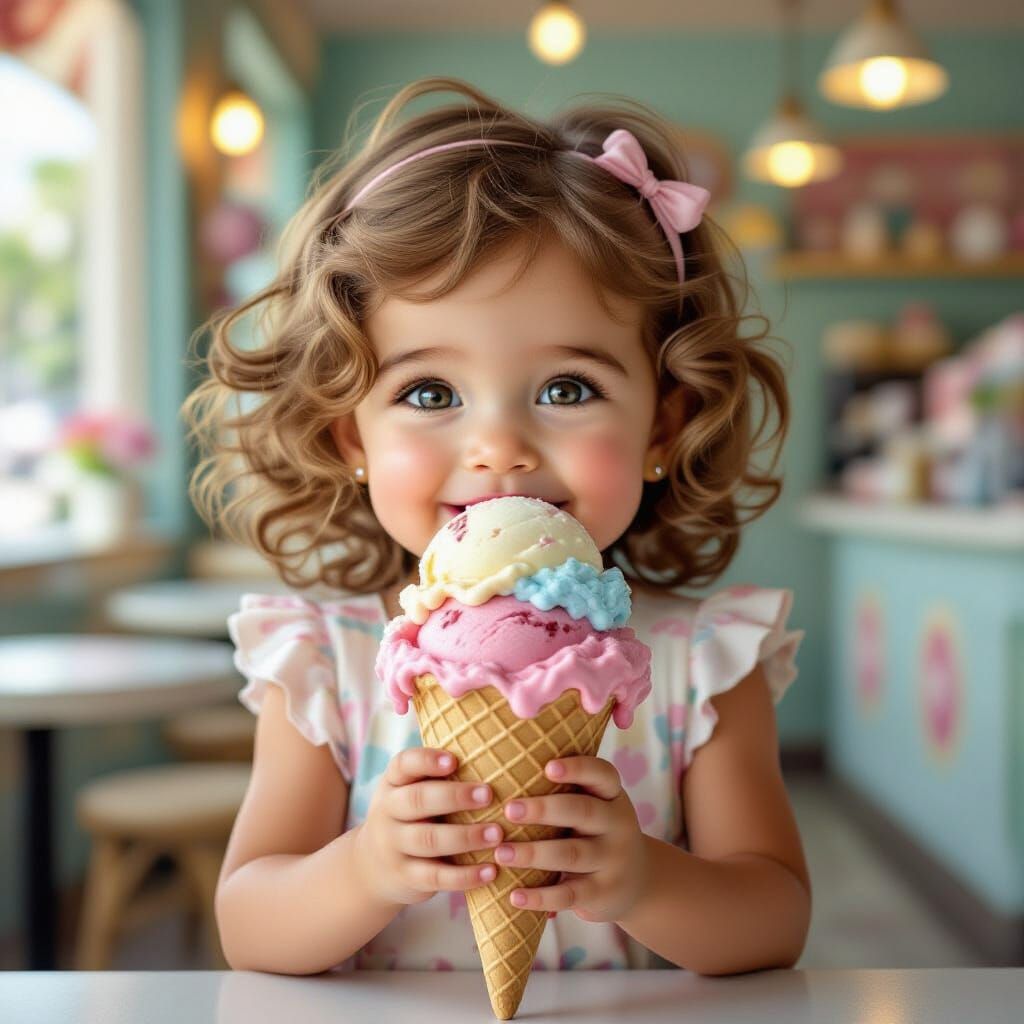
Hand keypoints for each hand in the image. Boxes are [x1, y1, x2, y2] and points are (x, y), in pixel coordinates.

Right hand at [353, 747, 504, 907]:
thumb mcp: (411, 792)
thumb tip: (495, 754)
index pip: (404, 764)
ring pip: (428, 839)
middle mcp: (388, 812)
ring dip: (465, 837)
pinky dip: (465, 876)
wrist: (373, 868)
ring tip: (497, 834)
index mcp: (393, 783)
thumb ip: (438, 777)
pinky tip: (491, 870)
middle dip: (454, 796)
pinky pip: (436, 877)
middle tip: (489, 794)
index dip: (427, 760)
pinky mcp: (406, 877)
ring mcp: (394, 846)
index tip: (454, 760)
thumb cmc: (410, 817)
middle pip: (417, 800)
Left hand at [496, 756, 647, 922]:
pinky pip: (569, 895)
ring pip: (570, 854)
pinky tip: (514, 896)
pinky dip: (540, 897)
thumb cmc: (597, 832)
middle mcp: (617, 825)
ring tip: (500, 853)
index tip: (548, 767)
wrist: (638, 882)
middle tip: (509, 810)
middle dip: (543, 809)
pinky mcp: (603, 894)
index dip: (577, 768)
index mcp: (612, 796)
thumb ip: (566, 791)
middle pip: (582, 811)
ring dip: (533, 854)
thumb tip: (505, 766)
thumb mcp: (595, 806)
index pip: (602, 774)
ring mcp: (613, 860)